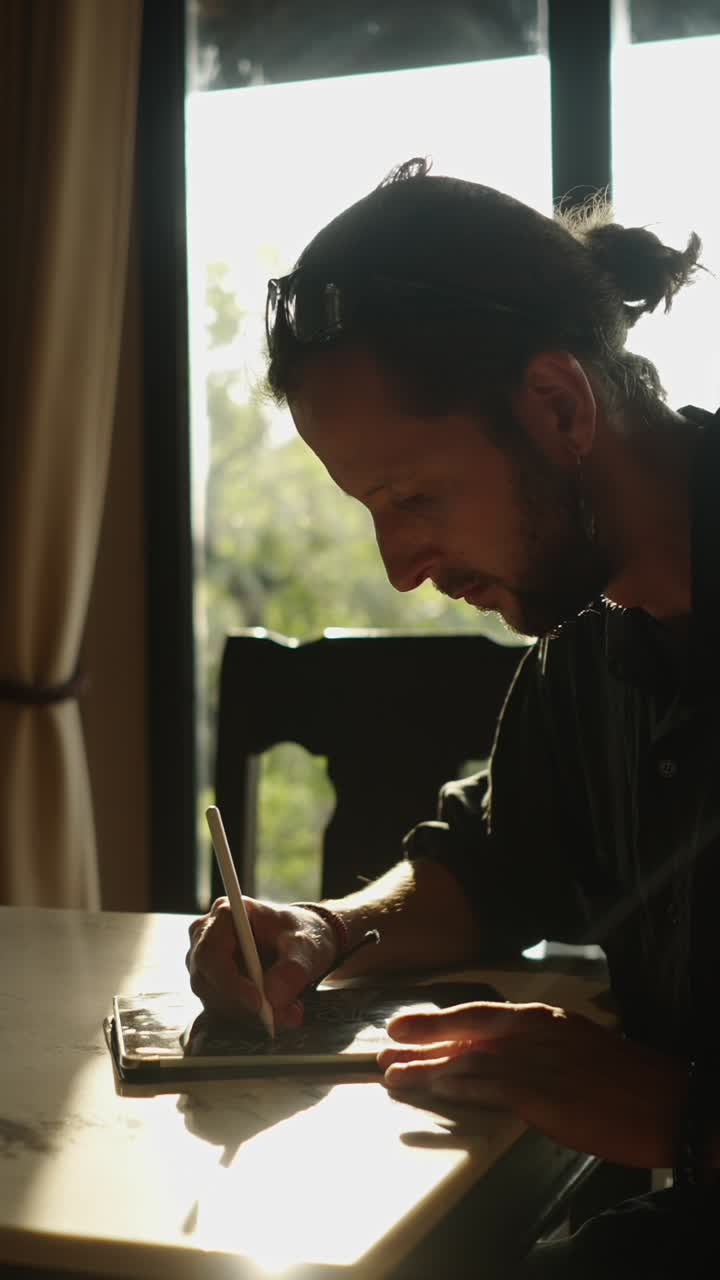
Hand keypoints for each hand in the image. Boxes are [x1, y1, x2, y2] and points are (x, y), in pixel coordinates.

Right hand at [186, 898, 337, 1026]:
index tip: (258, 1002)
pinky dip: (251, 1016)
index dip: (229, 982)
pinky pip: (224, 1009)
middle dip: (244, 1005)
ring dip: (251, 1014)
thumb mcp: (305, 947)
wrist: (302, 945)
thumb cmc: (300, 935)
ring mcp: (206, 963)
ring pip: (215, 1000)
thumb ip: (292, 970)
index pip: (210, 953)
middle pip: (207, 981)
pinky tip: (278, 1010)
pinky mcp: (213, 985)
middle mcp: (206, 937)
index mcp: (225, 914)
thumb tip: (271, 997)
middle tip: (282, 1014)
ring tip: (290, 1010)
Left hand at [379, 1001, 683, 1166]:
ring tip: (395, 1075)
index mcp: (544, 1019)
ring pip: (470, 1060)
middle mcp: (537, 1033)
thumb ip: (536, 1046)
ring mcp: (539, 1062)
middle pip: (467, 1027)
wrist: (668, 1102)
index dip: (439, 1019)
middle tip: (386, 1041)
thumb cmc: (625, 1079)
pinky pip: (491, 1089)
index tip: (406, 1022)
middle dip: (423, 1034)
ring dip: (428, 1068)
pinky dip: (458, 1089)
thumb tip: (497, 1055)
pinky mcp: (545, 1095)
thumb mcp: (577, 1045)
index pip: (480, 1013)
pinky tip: (435, 1091)